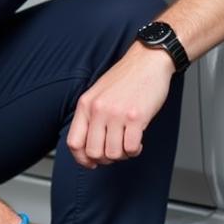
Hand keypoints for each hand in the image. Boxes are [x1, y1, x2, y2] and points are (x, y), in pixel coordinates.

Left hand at [66, 43, 174, 167]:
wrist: (149, 61)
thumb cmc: (127, 77)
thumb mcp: (99, 93)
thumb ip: (92, 116)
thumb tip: (90, 144)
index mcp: (86, 105)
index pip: (74, 142)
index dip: (82, 159)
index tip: (91, 162)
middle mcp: (98, 110)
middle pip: (94, 152)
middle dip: (106, 159)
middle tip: (115, 152)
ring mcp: (117, 114)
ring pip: (113, 154)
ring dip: (123, 155)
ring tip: (128, 144)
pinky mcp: (136, 117)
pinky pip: (131, 148)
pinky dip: (135, 150)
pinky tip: (138, 142)